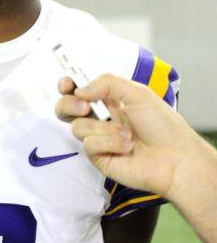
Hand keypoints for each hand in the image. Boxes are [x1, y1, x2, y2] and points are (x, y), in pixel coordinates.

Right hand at [55, 74, 198, 198]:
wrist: (174, 158)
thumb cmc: (163, 126)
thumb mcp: (138, 93)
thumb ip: (107, 84)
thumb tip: (80, 90)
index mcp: (112, 101)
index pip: (81, 91)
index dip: (68, 87)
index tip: (67, 84)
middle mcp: (103, 120)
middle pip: (67, 109)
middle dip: (68, 105)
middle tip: (84, 107)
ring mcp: (100, 140)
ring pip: (77, 127)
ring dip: (103, 128)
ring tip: (127, 135)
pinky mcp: (99, 158)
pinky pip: (89, 145)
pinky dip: (108, 143)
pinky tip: (126, 147)